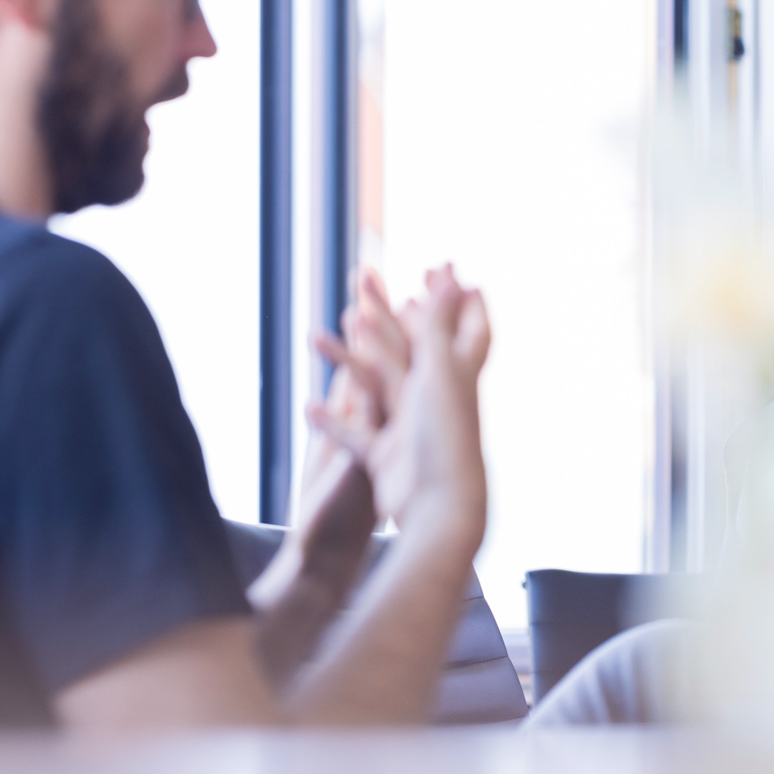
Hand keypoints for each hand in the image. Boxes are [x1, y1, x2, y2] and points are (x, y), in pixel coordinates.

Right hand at [309, 264, 489, 548]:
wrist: (437, 507)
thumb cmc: (445, 436)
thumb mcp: (440, 368)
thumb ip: (440, 321)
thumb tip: (453, 273)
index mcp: (458, 372)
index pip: (464, 323)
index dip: (454, 295)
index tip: (439, 266)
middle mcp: (436, 396)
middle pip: (410, 343)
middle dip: (386, 309)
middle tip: (362, 276)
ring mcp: (410, 426)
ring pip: (374, 382)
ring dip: (347, 357)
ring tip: (316, 334)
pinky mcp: (386, 456)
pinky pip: (353, 434)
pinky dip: (332, 421)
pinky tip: (308, 405)